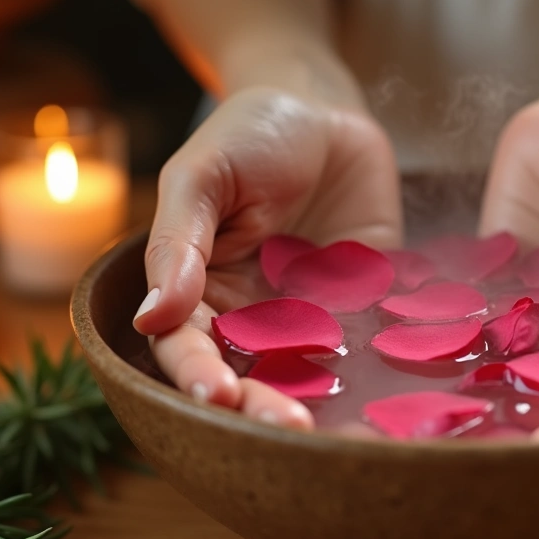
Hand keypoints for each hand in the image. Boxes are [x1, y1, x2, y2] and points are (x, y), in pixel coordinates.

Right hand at [133, 87, 402, 428]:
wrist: (324, 110)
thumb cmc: (248, 133)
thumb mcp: (201, 176)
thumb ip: (178, 244)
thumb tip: (152, 318)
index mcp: (202, 291)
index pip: (189, 346)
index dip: (198, 375)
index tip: (216, 397)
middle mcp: (254, 315)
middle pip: (249, 375)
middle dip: (262, 406)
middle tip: (286, 427)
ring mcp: (312, 314)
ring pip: (308, 372)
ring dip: (315, 401)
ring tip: (326, 428)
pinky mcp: (365, 303)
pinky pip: (368, 342)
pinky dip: (374, 369)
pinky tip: (385, 392)